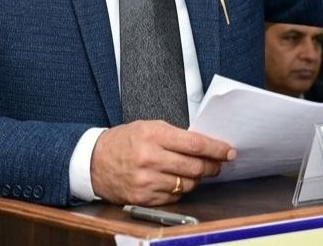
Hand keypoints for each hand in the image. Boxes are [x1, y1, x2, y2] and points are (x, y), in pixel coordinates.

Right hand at [89, 120, 235, 204]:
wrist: (94, 161)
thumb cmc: (124, 141)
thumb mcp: (148, 127)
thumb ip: (175, 135)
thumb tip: (204, 145)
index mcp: (153, 135)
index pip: (195, 144)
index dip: (216, 149)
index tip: (229, 151)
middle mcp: (150, 158)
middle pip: (194, 167)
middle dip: (212, 166)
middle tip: (217, 164)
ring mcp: (146, 180)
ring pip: (187, 184)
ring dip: (197, 179)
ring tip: (195, 172)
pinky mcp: (143, 197)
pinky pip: (174, 196)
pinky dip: (180, 189)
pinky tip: (177, 181)